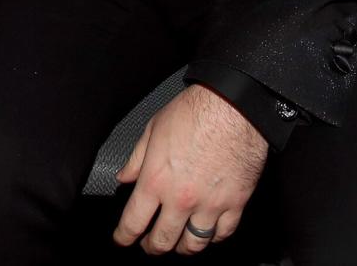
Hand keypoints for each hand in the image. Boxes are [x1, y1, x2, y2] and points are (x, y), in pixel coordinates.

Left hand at [113, 84, 267, 255]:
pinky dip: (213, 238)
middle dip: (152, 247)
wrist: (232, 108)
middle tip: (149, 246)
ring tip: (178, 245)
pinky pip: (223, 234)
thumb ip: (136, 158)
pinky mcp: (235, 204)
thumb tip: (125, 177)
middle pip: (163, 240)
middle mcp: (181, 199)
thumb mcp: (153, 129)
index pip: (134, 220)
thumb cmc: (193, 112)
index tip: (122, 239)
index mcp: (156, 179)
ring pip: (194, 244)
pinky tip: (207, 233)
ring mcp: (209, 205)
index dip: (124, 235)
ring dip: (183, 248)